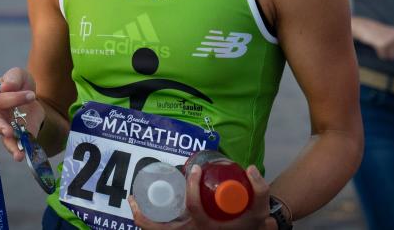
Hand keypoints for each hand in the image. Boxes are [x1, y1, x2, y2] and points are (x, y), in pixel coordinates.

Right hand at [0, 67, 42, 161]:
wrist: (33, 94)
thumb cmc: (20, 83)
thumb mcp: (18, 74)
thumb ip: (12, 78)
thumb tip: (4, 87)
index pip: (0, 101)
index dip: (14, 98)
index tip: (31, 95)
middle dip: (1, 129)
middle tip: (9, 132)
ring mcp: (9, 128)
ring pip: (5, 140)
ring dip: (11, 147)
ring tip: (18, 155)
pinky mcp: (21, 135)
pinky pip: (21, 144)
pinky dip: (24, 150)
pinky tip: (27, 155)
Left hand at [128, 165, 276, 229]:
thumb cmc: (251, 223)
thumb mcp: (259, 209)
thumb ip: (259, 189)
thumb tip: (249, 168)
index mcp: (207, 228)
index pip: (193, 207)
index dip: (192, 186)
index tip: (195, 168)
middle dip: (143, 216)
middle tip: (136, 194)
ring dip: (143, 220)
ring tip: (134, 201)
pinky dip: (149, 225)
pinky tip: (142, 210)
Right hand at [355, 18, 393, 65]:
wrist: (366, 27)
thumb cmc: (381, 33)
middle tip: (388, 48)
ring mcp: (390, 40)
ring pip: (392, 57)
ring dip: (387, 55)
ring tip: (382, 46)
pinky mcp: (382, 44)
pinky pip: (384, 57)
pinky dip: (380, 54)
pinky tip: (377, 46)